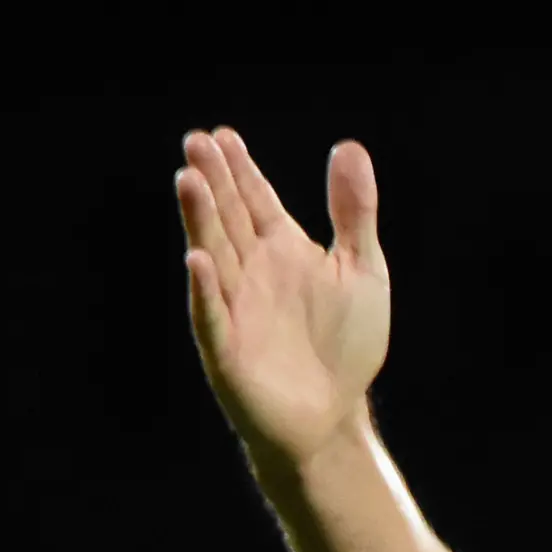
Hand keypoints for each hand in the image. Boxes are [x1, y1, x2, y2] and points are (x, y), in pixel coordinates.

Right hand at [176, 128, 388, 473]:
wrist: (332, 416)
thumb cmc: (345, 345)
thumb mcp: (362, 271)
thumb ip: (354, 213)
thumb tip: (349, 146)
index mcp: (281, 250)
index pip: (255, 200)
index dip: (240, 168)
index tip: (223, 134)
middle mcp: (251, 271)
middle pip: (229, 218)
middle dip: (213, 182)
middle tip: (196, 142)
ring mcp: (235, 307)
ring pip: (215, 255)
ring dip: (201, 220)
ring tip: (189, 181)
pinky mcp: (227, 349)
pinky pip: (213, 314)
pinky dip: (207, 289)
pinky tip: (198, 259)